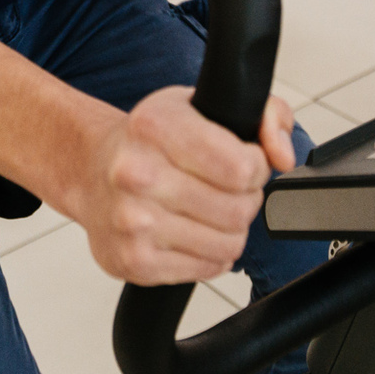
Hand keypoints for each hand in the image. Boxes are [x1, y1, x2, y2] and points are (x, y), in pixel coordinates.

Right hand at [68, 86, 298, 284]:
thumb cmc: (153, 140)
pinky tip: (192, 232)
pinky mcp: (133, 261)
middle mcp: (137, 173)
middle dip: (245, 201)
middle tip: (227, 190)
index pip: (242, 167)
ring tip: (209, 211)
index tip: (243, 162)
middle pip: (238, 210)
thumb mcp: (204, 104)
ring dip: (230, 231)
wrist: (91, 172)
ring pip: (228, 244)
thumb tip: (283, 155)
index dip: (256, 168)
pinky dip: (211, 255)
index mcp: (154, 126)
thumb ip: (266, 113)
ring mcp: (132, 221)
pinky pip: (207, 269)